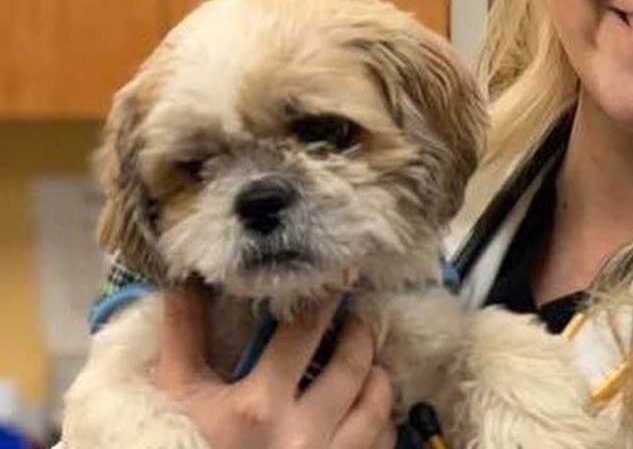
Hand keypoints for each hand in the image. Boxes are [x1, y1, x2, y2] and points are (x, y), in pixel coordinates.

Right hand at [156, 283, 394, 448]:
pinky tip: (364, 413)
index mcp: (259, 405)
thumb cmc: (177, 446)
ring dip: (376, 379)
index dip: (326, 300)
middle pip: (354, 367)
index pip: (306, 333)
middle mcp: (301, 435)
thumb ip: (185, 333)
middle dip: (359, 336)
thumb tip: (189, 276)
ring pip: (377, 408)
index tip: (337, 280)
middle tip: (354, 321)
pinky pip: (380, 446)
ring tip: (366, 365)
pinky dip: (379, 424)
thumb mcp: (177, 395)